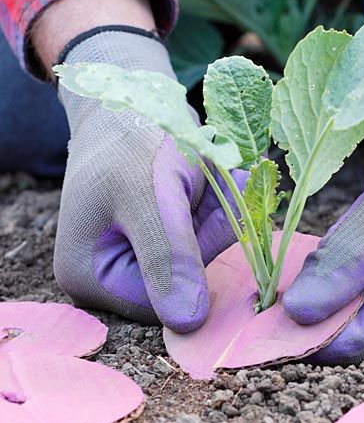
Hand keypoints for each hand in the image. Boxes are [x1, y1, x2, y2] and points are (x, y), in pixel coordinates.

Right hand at [55, 29, 245, 329]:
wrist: (131, 98)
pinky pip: (202, 241)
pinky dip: (215, 209)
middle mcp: (105, 280)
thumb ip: (169, 257)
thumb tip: (188, 324)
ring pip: (199, 260)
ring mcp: (132, 261)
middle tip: (213, 181)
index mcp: (87, 277)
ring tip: (208, 173)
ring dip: (216, 214)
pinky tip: (208, 178)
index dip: (194, 261)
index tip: (207, 205)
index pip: (159, 304)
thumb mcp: (151, 197)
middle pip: (181, 283)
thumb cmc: (131, 139)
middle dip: (206, 231)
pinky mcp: (158, 243)